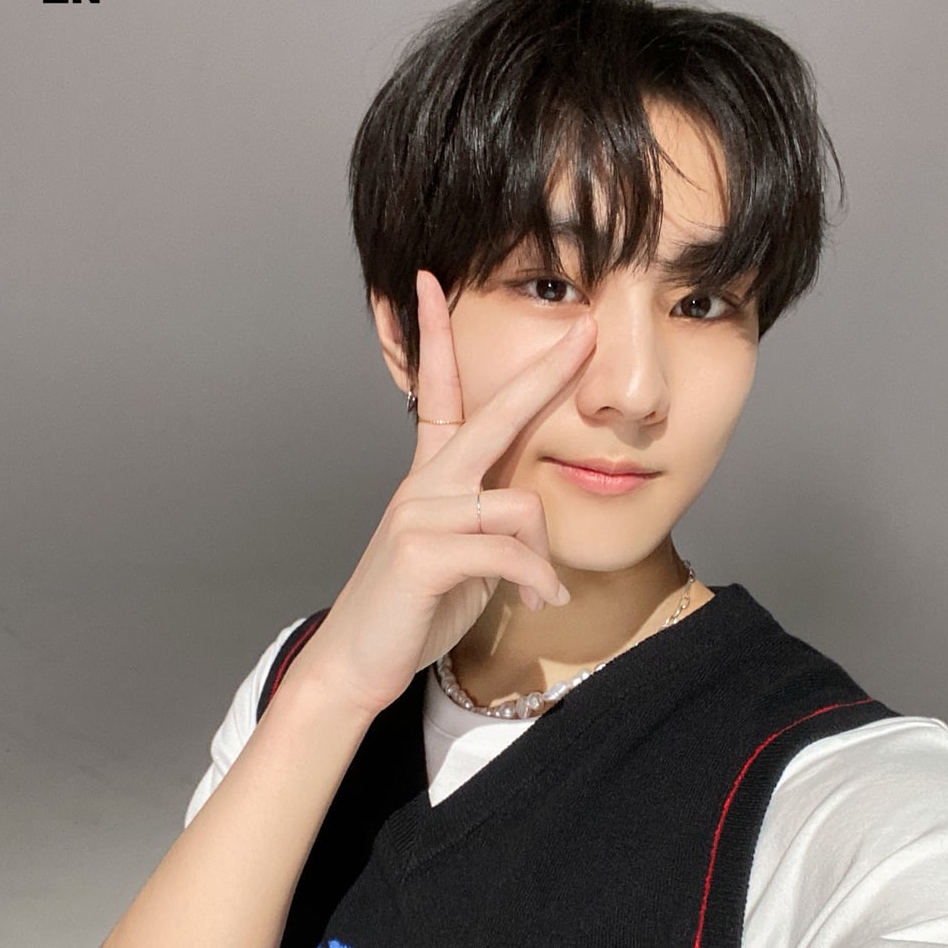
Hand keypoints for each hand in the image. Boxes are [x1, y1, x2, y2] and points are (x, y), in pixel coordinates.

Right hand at [281, 269, 596, 719]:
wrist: (360, 663)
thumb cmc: (415, 609)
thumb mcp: (467, 558)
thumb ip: (496, 523)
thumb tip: (536, 513)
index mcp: (431, 478)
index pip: (437, 394)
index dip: (436, 337)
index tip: (432, 284)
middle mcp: (424, 484)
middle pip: (493, 416)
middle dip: (544, 374)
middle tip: (587, 332)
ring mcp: (419, 512)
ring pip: (518, 506)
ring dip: (541, 558)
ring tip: (538, 592)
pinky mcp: (422, 550)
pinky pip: (508, 550)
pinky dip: (534, 579)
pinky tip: (537, 601)